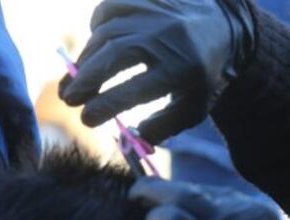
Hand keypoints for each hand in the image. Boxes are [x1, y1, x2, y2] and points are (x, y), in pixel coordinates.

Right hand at [59, 0, 255, 143]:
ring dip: (85, 60)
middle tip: (68, 100)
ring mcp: (153, 14)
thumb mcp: (193, 108)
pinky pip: (108, 10)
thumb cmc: (202, 77)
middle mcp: (165, 38)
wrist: (222, 29)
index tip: (86, 119)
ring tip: (75, 83)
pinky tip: (94, 47)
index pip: (136, 89)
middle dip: (87, 80)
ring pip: (106, 34)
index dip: (107, 105)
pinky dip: (95, 29)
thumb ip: (164, 127)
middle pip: (116, 56)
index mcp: (181, 70)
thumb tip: (131, 137)